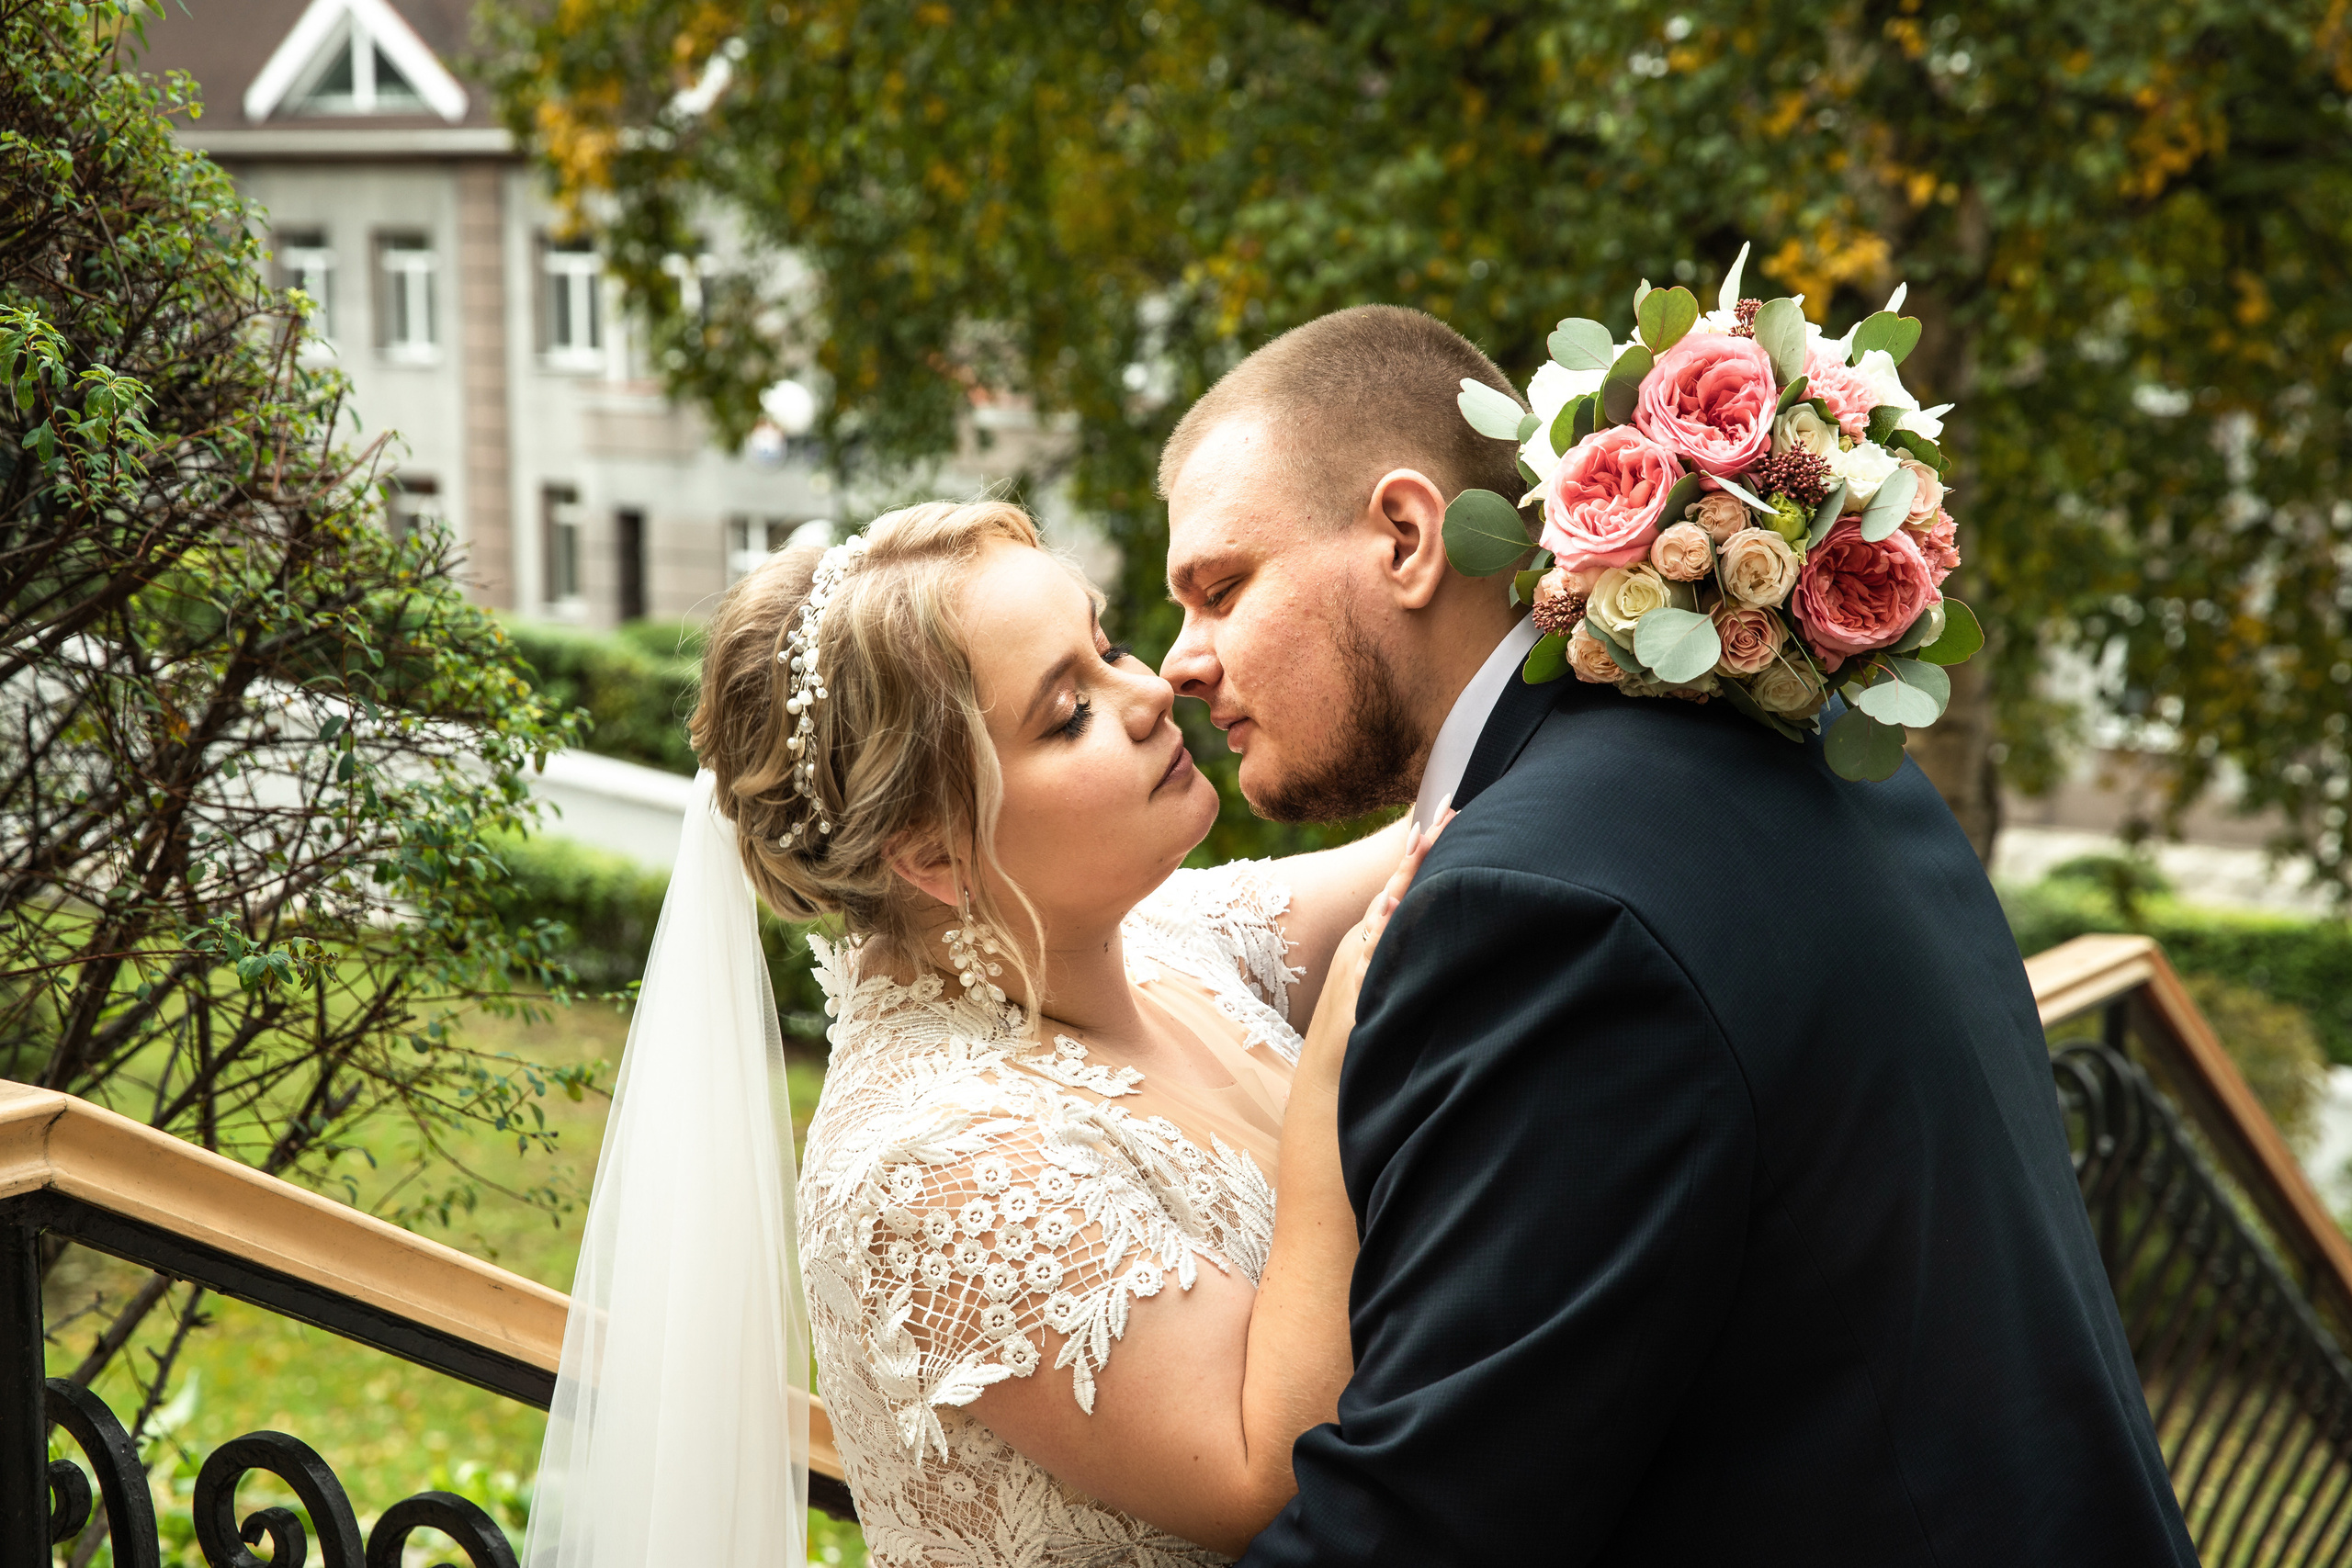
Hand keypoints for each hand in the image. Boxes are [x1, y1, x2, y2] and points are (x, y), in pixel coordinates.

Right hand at [1297, 807, 1452, 1089]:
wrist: (1326, 1081)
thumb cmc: (1359, 1036)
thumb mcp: (1382, 987)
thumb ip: (1399, 958)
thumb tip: (1425, 934)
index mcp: (1369, 938)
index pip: (1402, 883)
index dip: (1424, 849)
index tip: (1448, 813)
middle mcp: (1362, 942)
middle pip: (1396, 885)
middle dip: (1422, 847)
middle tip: (1450, 806)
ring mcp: (1357, 963)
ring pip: (1384, 910)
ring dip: (1406, 875)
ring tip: (1426, 839)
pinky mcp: (1356, 989)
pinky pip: (1372, 954)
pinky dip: (1383, 930)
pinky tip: (1396, 906)